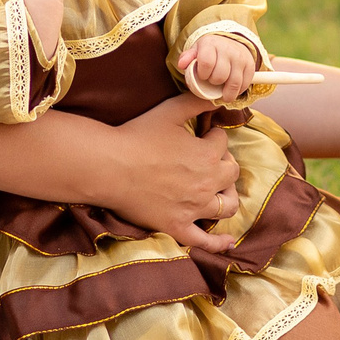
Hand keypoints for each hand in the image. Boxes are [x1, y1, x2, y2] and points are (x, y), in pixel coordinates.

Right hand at [103, 93, 242, 251]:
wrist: (109, 167)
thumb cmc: (137, 136)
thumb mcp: (170, 111)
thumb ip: (197, 101)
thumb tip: (217, 95)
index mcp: (207, 154)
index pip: (223, 142)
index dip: (213, 136)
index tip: (203, 135)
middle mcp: (207, 183)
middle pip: (231, 173)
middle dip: (224, 164)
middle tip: (209, 160)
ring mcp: (193, 208)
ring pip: (226, 206)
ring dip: (226, 196)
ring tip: (219, 192)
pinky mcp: (177, 226)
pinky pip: (204, 241)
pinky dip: (219, 243)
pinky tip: (228, 242)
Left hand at [177, 33, 257, 100]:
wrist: (230, 43)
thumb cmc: (209, 51)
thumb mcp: (196, 51)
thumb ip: (187, 58)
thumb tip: (181, 65)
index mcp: (211, 44)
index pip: (207, 63)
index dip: (202, 74)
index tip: (202, 75)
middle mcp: (228, 49)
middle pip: (220, 76)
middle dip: (213, 82)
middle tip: (212, 80)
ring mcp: (241, 57)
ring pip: (234, 83)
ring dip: (226, 92)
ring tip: (221, 92)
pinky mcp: (250, 65)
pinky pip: (244, 84)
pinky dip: (237, 91)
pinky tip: (231, 89)